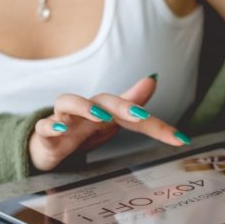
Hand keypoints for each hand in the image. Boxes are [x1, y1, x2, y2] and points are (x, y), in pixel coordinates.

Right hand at [28, 76, 191, 170]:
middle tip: (141, 115)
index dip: (158, 125)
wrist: (44, 144)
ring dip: (84, 107)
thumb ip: (131, 105)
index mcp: (105, 111)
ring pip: (67, 103)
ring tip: (100, 117)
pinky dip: (50, 126)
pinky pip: (43, 126)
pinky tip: (60, 129)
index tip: (181, 139)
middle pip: (103, 99)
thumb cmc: (81, 129)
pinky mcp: (44, 134)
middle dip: (123, 105)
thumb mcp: (109, 121)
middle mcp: (85, 111)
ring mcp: (63, 120)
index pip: (134, 113)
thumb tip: (153, 79)